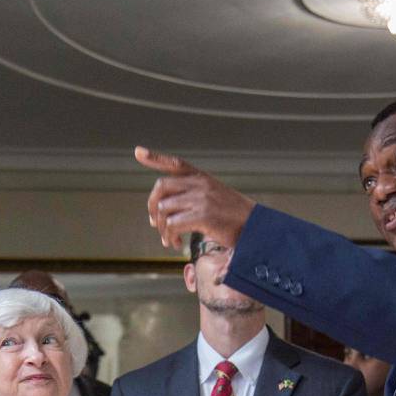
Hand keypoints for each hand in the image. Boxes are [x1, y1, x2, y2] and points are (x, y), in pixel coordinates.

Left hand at [135, 146, 256, 251]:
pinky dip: (169, 236)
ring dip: (162, 228)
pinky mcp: (203, 215)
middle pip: (161, 186)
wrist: (257, 228)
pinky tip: (176, 244)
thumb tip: (159, 216)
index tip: (139, 152)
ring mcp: (201, 198)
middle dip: (151, 205)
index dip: (155, 158)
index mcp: (203, 178)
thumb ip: (190, 201)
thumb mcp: (215, 200)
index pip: (176, 163)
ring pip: (164, 209)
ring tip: (169, 240)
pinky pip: (172, 224)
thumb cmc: (234, 218)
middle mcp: (200, 184)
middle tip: (154, 223)